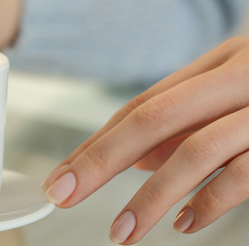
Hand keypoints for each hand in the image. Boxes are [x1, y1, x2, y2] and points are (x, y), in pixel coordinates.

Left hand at [42, 36, 248, 243]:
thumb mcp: (235, 97)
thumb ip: (187, 125)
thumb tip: (136, 161)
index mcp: (219, 62)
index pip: (141, 105)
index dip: (95, 142)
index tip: (61, 176)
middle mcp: (238, 77)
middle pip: (152, 118)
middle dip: (100, 161)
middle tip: (63, 195)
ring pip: (194, 150)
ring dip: (149, 197)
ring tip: (121, 231)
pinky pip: (243, 174)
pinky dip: (209, 202)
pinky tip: (183, 224)